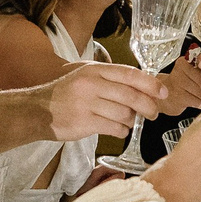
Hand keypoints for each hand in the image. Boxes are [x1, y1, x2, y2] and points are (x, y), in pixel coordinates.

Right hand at [45, 62, 167, 141]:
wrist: (37, 110)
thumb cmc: (65, 94)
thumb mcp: (85, 75)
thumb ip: (110, 78)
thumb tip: (142, 85)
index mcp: (94, 70)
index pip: (130, 74)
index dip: (150, 84)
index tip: (163, 92)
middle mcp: (92, 85)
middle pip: (131, 96)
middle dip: (148, 106)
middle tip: (154, 113)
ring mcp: (87, 104)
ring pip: (124, 114)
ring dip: (132, 120)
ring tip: (129, 121)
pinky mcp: (85, 123)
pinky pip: (114, 128)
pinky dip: (122, 131)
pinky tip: (119, 130)